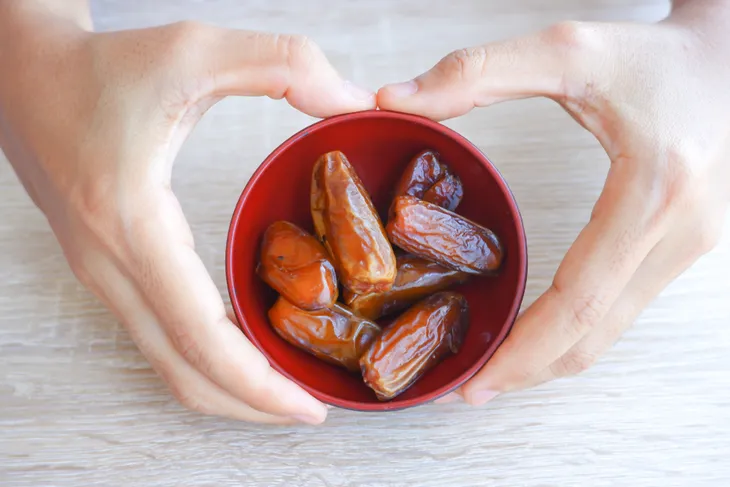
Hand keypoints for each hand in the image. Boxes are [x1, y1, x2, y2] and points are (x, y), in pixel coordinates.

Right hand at [0, 5, 374, 422]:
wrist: (21, 72)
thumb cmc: (102, 64)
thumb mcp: (197, 48)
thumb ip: (283, 63)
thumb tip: (352, 103)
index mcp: (131, 223)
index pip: (198, 336)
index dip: (257, 385)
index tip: (309, 408)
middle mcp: (109, 264)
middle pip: (182, 372)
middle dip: (250, 405)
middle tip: (311, 409)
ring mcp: (102, 274)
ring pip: (166, 363)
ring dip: (227, 389)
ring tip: (286, 389)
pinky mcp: (106, 268)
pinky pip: (159, 336)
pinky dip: (204, 359)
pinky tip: (246, 347)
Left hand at [378, 1, 728, 403]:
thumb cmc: (658, 54)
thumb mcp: (568, 50)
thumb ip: (477, 72)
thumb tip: (395, 98)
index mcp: (653, 193)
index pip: (579, 301)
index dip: (521, 351)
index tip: (474, 381)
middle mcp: (680, 234)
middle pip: (594, 335)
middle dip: (528, 371)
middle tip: (469, 388)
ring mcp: (688, 249)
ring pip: (610, 332)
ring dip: (550, 358)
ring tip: (493, 367)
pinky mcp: (681, 248)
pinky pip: (620, 309)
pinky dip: (574, 332)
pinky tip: (535, 331)